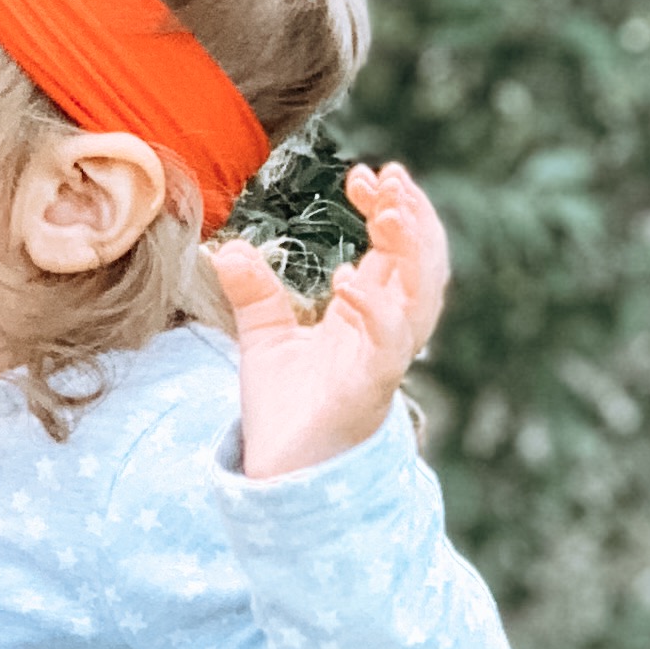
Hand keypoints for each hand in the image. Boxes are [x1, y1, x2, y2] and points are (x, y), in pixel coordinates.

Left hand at [212, 163, 451, 483]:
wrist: (278, 473)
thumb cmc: (284, 412)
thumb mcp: (263, 339)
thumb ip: (254, 293)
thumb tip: (225, 248)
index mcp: (369, 313)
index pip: (396, 249)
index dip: (389, 208)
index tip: (362, 174)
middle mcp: (387, 332)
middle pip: (424, 264)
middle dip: (413, 217)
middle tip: (388, 178)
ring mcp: (384, 360)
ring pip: (424, 298)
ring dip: (413, 250)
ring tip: (386, 210)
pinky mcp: (371, 390)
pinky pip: (391, 345)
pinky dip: (376, 309)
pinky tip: (347, 281)